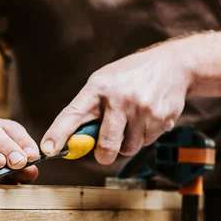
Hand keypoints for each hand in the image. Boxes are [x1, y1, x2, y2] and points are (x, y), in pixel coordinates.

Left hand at [41, 42, 190, 164]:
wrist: (173, 65)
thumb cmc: (129, 78)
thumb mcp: (104, 82)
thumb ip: (89, 110)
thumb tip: (72, 144)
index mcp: (98, 87)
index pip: (73, 114)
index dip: (58, 134)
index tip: (47, 150)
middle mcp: (119, 98)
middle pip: (105, 145)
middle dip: (104, 155)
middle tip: (104, 153)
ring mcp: (142, 109)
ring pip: (127, 148)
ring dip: (127, 143)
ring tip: (132, 122)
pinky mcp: (161, 119)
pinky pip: (146, 143)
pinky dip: (144, 137)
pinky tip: (148, 118)